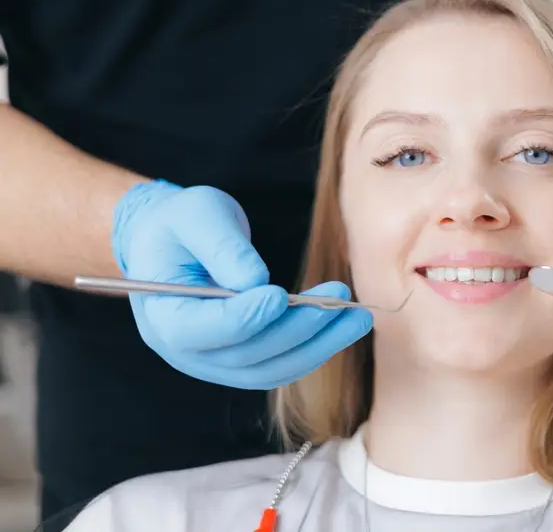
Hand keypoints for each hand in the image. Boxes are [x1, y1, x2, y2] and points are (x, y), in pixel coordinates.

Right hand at [111, 179, 372, 388]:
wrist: (171, 243)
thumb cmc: (180, 224)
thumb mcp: (196, 215)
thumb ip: (222, 246)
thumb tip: (255, 281)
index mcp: (164, 316)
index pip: (204, 330)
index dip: (244, 317)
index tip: (279, 294)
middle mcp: (186, 351)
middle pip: (246, 354)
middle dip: (297, 329)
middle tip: (337, 300)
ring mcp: (215, 363)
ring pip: (271, 369)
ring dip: (319, 346)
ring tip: (358, 318)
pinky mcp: (242, 361)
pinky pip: (282, 365)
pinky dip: (316, 349)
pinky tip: (344, 326)